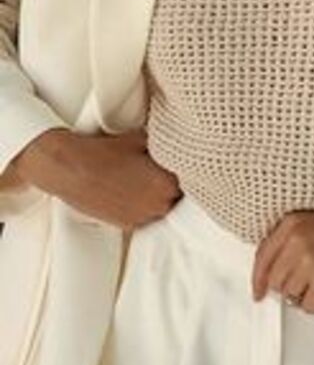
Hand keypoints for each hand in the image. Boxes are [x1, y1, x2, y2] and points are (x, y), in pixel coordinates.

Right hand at [12, 126, 181, 230]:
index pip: (192, 181)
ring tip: (147, 181)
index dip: (188, 171)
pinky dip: (144, 207)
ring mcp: (143, 218)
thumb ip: (164, 144)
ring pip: (163, 209)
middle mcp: (159, 205)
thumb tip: (177, 141)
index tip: (186, 164)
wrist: (70, 168)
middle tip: (165, 170)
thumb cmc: (104, 152)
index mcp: (167, 184)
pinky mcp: (127, 226)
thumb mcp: (140, 139)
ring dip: (159, 198)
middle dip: (174, 185)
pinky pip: (146, 217)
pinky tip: (134, 193)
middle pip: (178, 197)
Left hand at [251, 194, 313, 313]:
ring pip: (291, 295)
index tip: (258, 291)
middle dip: (292, 287)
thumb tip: (282, 271)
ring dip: (309, 295)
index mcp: (293, 223)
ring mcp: (308, 262)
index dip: (259, 278)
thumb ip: (296, 241)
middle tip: (313, 284)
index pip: (262, 256)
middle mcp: (296, 241)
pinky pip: (309, 306)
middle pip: (276, 280)